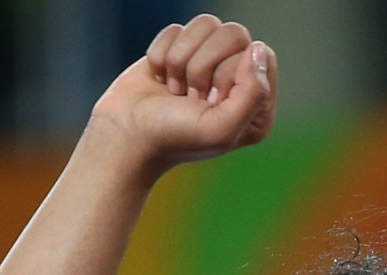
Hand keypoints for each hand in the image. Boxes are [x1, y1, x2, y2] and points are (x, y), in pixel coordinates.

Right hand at [89, 14, 275, 170]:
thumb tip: (259, 49)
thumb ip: (254, 93)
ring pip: (207, 25)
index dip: (231, 71)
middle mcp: (239, 80)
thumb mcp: (222, 127)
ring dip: (181, 59)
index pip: (262, 57)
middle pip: (235, 34)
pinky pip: (177, 29)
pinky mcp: (180, 51)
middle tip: (191, 97)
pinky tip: (161, 81)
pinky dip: (162, 55)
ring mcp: (209, 63)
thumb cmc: (174, 137)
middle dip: (203, 65)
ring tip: (176, 90)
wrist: (125, 134)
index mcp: (258, 105)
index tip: (211, 100)